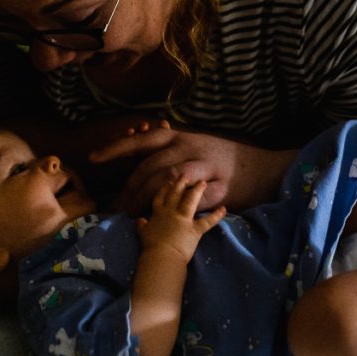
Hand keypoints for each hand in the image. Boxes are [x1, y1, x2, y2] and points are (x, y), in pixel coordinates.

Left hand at [89, 123, 296, 214]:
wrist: (262, 168)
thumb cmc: (221, 159)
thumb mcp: (193, 146)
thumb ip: (166, 150)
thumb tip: (133, 151)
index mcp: (180, 137)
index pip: (142, 140)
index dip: (116, 148)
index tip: (94, 158)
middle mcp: (191, 146)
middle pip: (152, 165)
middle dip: (130, 188)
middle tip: (116, 206)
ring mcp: (207, 165)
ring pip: (170, 179)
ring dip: (148, 198)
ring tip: (133, 214)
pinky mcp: (220, 186)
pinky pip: (194, 197)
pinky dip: (177, 207)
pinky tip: (165, 217)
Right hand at [137, 177, 226, 262]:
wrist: (161, 256)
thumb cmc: (151, 247)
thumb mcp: (143, 234)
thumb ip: (142, 225)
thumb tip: (139, 219)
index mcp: (158, 214)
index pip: (160, 198)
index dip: (164, 190)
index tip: (168, 182)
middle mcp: (170, 213)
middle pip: (175, 194)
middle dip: (180, 183)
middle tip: (185, 175)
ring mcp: (183, 220)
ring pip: (190, 201)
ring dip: (197, 191)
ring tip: (202, 183)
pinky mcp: (194, 229)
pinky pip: (207, 221)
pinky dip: (216, 216)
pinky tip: (223, 209)